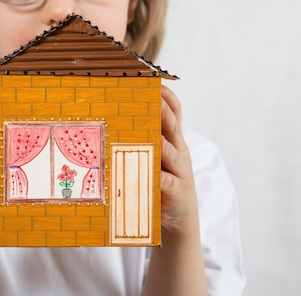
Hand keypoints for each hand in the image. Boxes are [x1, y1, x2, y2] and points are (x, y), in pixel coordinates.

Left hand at [159, 85, 198, 234]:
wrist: (179, 219)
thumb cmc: (162, 183)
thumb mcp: (158, 158)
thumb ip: (147, 138)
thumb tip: (121, 116)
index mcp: (174, 140)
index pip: (175, 112)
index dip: (167, 96)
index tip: (155, 82)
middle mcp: (179, 151)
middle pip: (173, 127)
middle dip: (164, 112)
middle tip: (153, 99)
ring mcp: (179, 170)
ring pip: (170, 152)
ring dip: (162, 143)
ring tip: (153, 135)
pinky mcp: (175, 191)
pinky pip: (166, 182)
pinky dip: (158, 177)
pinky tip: (151, 175)